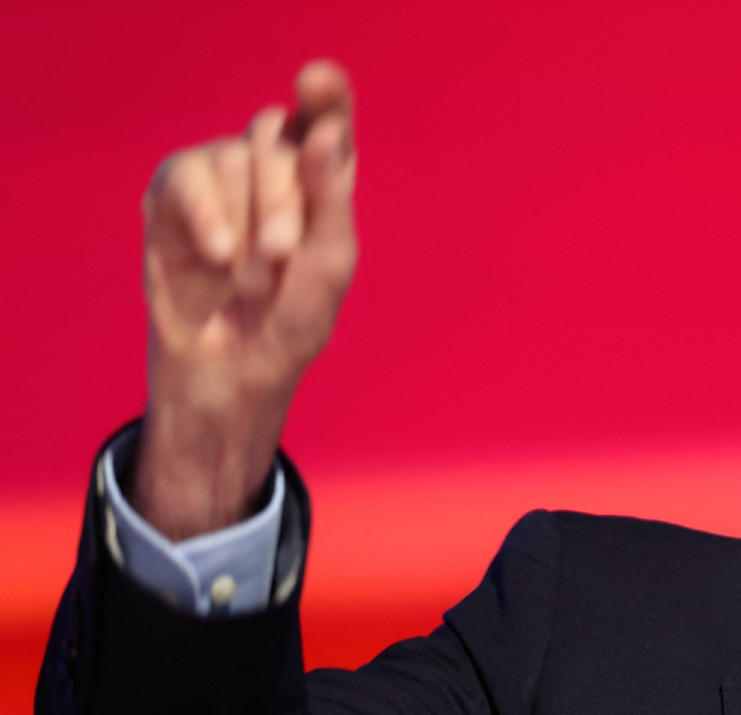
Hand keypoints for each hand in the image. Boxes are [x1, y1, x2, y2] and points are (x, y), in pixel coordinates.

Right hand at [132, 61, 356, 538]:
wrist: (231, 373)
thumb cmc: (291, 322)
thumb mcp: (328, 265)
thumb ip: (332, 197)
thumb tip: (320, 129)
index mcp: (320, 183)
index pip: (325, 122)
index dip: (327, 95)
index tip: (320, 79)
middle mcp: (270, 172)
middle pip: (276, 134)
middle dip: (283, 194)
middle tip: (283, 253)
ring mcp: (220, 182)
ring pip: (232, 153)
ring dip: (247, 216)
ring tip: (249, 273)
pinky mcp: (173, 198)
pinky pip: (185, 172)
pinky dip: (204, 211)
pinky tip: (216, 253)